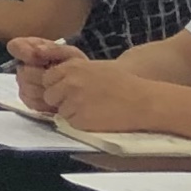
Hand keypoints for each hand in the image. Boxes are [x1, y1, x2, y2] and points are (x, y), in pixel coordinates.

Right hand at [4, 36, 80, 112]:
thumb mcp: (71, 55)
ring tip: (57, 91)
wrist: (85, 89)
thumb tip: (36, 51)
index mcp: (33, 49)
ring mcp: (25, 82)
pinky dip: (41, 101)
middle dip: (40, 76)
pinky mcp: (28, 99)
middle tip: (56, 80)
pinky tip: (52, 100)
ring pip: (25, 87)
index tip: (36, 58)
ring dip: (43, 90)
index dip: (23, 52)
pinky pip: (28, 100)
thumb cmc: (77, 69)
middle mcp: (25, 65)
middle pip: (23, 72)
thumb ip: (54, 49)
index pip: (16, 47)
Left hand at [30, 51, 159, 134]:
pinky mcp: (80, 119)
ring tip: (92, 109)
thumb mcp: (95, 67)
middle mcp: (69, 83)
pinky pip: (71, 123)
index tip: (67, 91)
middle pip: (49, 95)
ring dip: (71, 112)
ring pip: (60, 111)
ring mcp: (73, 101)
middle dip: (60, 100)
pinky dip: (80, 123)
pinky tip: (96, 117)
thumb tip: (55, 79)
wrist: (143, 100)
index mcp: (72, 67)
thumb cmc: (123, 82)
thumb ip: (73, 72)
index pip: (48, 78)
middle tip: (80, 102)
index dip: (57, 86)